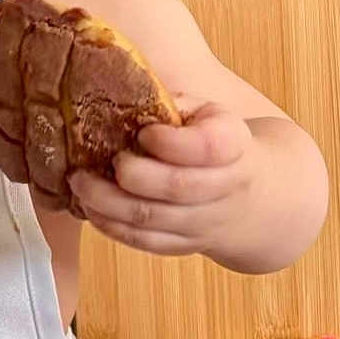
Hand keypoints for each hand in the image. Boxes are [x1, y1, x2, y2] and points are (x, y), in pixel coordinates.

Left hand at [69, 98, 257, 256]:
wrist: (258, 198)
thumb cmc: (216, 142)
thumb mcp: (207, 113)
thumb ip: (173, 103)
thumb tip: (122, 94)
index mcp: (234, 145)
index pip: (209, 147)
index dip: (172, 142)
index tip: (144, 133)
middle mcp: (225, 187)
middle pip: (178, 187)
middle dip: (133, 175)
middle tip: (106, 160)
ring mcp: (205, 221)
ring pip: (154, 219)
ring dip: (109, 203)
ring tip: (81, 183)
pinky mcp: (186, 244)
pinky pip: (147, 242)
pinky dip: (112, 227)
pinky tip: (90, 208)